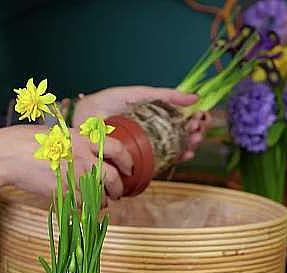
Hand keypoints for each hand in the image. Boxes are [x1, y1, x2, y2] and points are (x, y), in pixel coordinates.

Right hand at [3, 126, 130, 202]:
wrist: (9, 155)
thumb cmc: (28, 141)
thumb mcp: (59, 134)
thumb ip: (78, 143)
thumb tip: (90, 151)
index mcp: (83, 140)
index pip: (117, 149)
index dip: (127, 161)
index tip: (128, 168)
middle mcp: (83, 158)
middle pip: (113, 178)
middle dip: (119, 188)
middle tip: (118, 192)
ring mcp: (74, 177)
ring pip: (99, 196)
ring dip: (102, 201)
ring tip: (100, 202)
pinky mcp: (63, 193)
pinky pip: (82, 206)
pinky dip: (84, 208)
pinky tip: (81, 206)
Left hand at [73, 86, 210, 161]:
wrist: (85, 117)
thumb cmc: (108, 102)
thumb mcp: (139, 94)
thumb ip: (165, 95)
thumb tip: (196, 98)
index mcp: (154, 118)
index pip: (180, 122)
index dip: (193, 123)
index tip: (201, 120)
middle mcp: (152, 135)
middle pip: (180, 138)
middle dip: (193, 136)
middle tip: (197, 132)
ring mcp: (145, 149)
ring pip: (173, 152)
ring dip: (188, 148)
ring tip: (193, 143)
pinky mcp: (136, 162)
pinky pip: (158, 165)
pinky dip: (174, 161)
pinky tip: (183, 156)